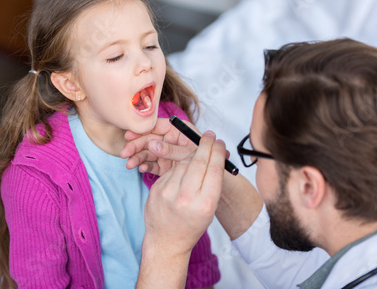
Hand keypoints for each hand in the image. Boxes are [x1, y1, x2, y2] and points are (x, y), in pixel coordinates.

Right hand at [120, 118, 199, 175]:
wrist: (214, 178)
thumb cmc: (207, 159)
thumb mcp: (189, 153)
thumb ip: (171, 149)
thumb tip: (152, 144)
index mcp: (178, 130)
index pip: (157, 126)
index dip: (143, 130)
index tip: (130, 135)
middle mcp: (170, 140)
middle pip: (149, 139)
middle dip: (136, 146)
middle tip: (125, 153)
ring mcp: (166, 153)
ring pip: (148, 153)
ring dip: (138, 157)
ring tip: (129, 164)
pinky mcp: (165, 165)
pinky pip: (152, 164)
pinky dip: (146, 166)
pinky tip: (141, 169)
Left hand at [136, 131, 225, 287]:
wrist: (166, 241)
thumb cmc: (191, 225)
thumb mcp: (209, 209)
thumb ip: (211, 184)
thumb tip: (214, 156)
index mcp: (205, 204)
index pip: (214, 169)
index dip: (218, 152)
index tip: (220, 142)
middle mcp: (186, 197)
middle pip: (199, 162)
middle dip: (206, 146)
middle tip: (210, 135)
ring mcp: (168, 192)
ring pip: (183, 163)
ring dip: (192, 154)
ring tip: (199, 151)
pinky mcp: (156, 189)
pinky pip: (171, 170)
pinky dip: (179, 166)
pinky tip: (184, 167)